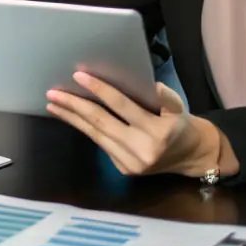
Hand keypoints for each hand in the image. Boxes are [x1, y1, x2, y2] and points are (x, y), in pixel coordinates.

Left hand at [46, 72, 237, 178]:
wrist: (192, 157)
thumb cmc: (181, 125)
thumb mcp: (176, 106)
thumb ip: (158, 95)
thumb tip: (131, 81)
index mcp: (156, 132)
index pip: (121, 106)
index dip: (99, 90)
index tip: (79, 76)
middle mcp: (141, 150)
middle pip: (100, 123)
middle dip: (74, 106)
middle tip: (53, 92)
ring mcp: (130, 164)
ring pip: (95, 135)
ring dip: (72, 119)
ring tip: (53, 104)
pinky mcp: (124, 169)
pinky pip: (101, 144)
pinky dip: (85, 129)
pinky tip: (71, 117)